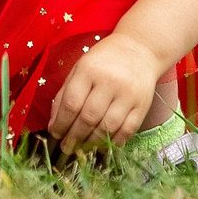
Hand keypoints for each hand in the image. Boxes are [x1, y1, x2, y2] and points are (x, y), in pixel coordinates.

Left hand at [46, 33, 162, 150]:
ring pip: (108, 127)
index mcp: (89, 70)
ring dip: (92, 142)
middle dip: (74, 137)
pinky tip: (103, 146)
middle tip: (67, 147)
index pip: (71, 103)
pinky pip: (128, 130)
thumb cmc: (104, 61)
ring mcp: (128, 95)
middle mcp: (109, 82)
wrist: (140, 49)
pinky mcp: (143, 105)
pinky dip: (114, 142)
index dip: (61, 123)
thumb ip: (65, 94)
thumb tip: (54, 124)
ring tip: (82, 149)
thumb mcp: (79, 68)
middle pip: (89, 118)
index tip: (55, 134)